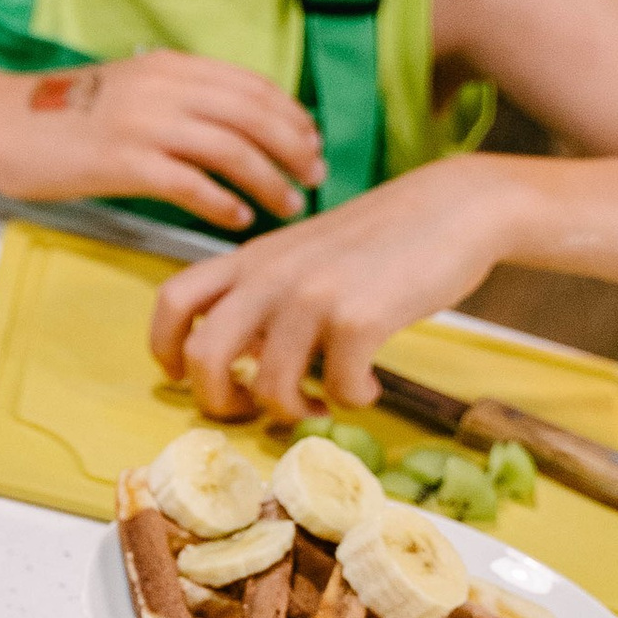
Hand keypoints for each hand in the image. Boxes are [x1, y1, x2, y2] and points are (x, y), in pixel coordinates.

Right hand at [0, 49, 325, 230]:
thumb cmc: (62, 115)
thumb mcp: (128, 88)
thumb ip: (177, 97)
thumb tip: (232, 124)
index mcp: (170, 65)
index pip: (253, 86)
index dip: (292, 116)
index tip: (312, 143)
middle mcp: (163, 87)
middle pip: (254, 116)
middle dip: (295, 149)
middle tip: (315, 178)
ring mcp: (143, 123)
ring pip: (232, 150)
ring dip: (269, 181)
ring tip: (288, 206)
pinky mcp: (123, 161)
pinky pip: (192, 184)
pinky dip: (223, 203)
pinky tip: (238, 219)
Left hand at [151, 153, 524, 419]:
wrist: (452, 206)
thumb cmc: (378, 239)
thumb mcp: (303, 255)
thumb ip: (267, 296)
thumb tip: (245, 357)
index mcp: (250, 260)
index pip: (172, 300)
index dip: (165, 348)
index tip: (185, 377)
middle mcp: (270, 277)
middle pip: (203, 355)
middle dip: (219, 401)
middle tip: (252, 411)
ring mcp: (312, 296)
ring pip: (269, 385)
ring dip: (294, 411)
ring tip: (322, 404)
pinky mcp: (361, 317)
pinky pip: (340, 387)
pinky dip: (354, 400)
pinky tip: (369, 386)